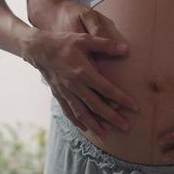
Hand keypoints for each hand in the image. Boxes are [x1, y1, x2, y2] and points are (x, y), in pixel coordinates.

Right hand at [27, 0, 136, 137]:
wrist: (38, 48)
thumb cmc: (63, 42)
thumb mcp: (85, 39)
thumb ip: (106, 44)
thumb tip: (126, 48)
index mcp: (83, 72)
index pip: (107, 89)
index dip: (122, 99)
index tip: (135, 108)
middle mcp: (75, 86)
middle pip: (96, 106)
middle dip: (112, 118)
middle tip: (126, 127)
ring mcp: (65, 92)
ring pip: (82, 113)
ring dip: (95, 124)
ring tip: (106, 134)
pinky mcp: (58, 95)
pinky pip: (68, 112)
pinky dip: (77, 121)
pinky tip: (84, 129)